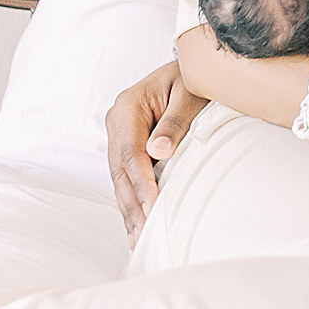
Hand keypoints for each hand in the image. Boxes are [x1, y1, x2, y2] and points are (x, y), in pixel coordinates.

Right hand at [105, 60, 207, 245]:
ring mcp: (118, 135)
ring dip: (129, 209)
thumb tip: (158, 151)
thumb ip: (176, 120)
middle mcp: (116, 122)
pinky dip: (131, 201)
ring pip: (120, 179)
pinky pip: (126, 177)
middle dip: (132, 205)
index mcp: (127, 106)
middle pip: (120, 170)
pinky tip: (136, 224)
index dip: (141, 182)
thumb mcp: (190, 92)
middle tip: (144, 234)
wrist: (189, 68)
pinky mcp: (127, 146)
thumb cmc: (192, 78)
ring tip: (138, 239)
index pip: (131, 152)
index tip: (152, 207)